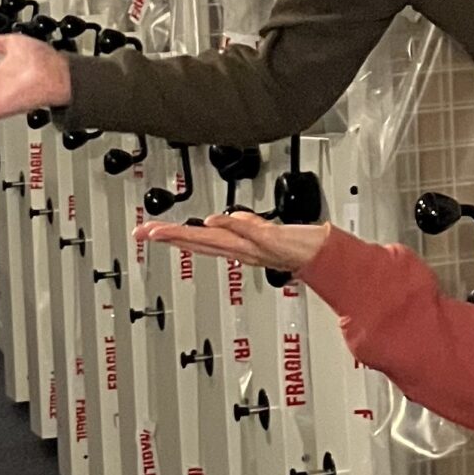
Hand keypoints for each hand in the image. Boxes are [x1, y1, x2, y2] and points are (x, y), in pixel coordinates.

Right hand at [138, 212, 331, 275]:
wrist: (327, 256)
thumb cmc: (297, 247)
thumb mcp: (263, 235)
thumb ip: (244, 227)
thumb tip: (227, 219)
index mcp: (237, 248)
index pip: (198, 241)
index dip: (171, 236)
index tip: (147, 232)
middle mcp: (242, 249)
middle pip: (200, 242)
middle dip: (171, 236)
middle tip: (146, 233)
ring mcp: (257, 246)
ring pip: (218, 240)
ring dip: (191, 235)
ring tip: (166, 231)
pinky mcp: (274, 240)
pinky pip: (251, 233)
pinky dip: (232, 227)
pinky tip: (214, 220)